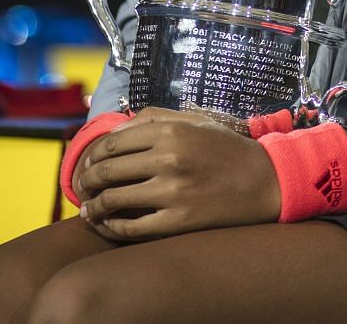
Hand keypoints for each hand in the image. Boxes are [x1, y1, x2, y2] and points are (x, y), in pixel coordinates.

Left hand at [72, 107, 282, 241]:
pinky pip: (132, 228)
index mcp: (170, 131)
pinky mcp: (179, 221)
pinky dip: (113, 228)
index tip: (86, 166)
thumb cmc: (226, 149)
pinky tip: (108, 225)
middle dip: (86, 182)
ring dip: (93, 207)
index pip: (111, 144)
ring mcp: (173, 192)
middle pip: (106, 171)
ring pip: (114, 200)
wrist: (264, 181)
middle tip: (82, 189)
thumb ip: (153, 118)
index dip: (91, 157)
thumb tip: (113, 130)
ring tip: (89, 211)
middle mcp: (168, 158)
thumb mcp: (194, 121)